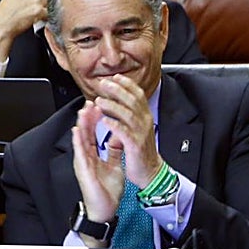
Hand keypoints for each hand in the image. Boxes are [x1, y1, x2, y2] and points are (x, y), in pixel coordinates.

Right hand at [70, 101, 125, 225]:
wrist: (104, 208)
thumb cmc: (107, 190)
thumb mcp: (113, 165)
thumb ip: (113, 151)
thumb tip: (116, 138)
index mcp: (94, 155)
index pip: (94, 132)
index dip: (97, 118)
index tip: (100, 104)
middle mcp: (87, 156)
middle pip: (86, 132)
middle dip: (88, 116)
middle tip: (91, 100)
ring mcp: (83, 162)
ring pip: (81, 139)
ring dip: (82, 124)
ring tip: (84, 110)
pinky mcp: (82, 170)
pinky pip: (80, 153)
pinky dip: (78, 141)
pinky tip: (77, 131)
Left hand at [91, 73, 161, 188]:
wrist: (149, 171)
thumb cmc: (140, 150)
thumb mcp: (137, 129)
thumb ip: (129, 116)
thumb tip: (116, 102)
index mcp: (145, 117)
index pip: (138, 95)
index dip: (127, 85)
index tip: (115, 77)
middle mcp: (145, 122)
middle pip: (133, 101)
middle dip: (118, 90)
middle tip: (105, 83)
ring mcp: (141, 133)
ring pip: (128, 114)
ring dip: (113, 106)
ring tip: (99, 101)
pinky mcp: (135, 145)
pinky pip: (124, 132)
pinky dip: (114, 125)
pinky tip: (104, 120)